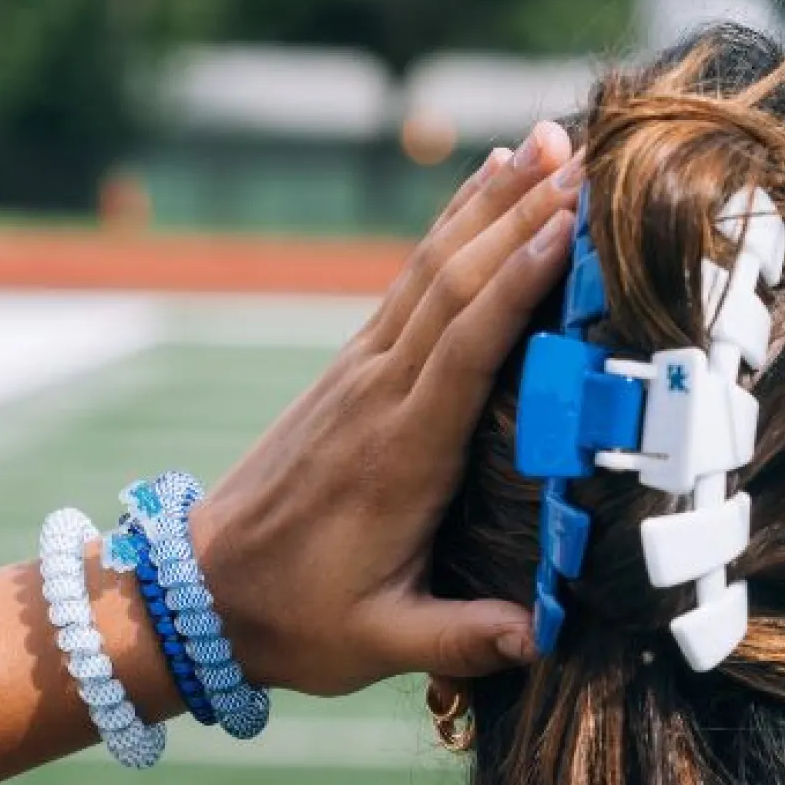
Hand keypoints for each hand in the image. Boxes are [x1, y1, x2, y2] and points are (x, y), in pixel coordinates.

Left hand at [191, 125, 579, 695]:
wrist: (199, 596)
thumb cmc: (296, 621)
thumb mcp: (378, 643)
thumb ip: (461, 636)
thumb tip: (543, 636)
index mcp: (398, 456)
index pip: (465, 349)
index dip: (517, 284)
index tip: (568, 227)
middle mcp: (378, 396)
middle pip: (455, 284)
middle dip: (520, 215)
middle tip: (586, 156)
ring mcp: (360, 374)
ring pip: (432, 268)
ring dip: (490, 200)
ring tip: (549, 141)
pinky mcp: (351, 370)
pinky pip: (411, 282)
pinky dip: (454, 226)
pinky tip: (487, 183)